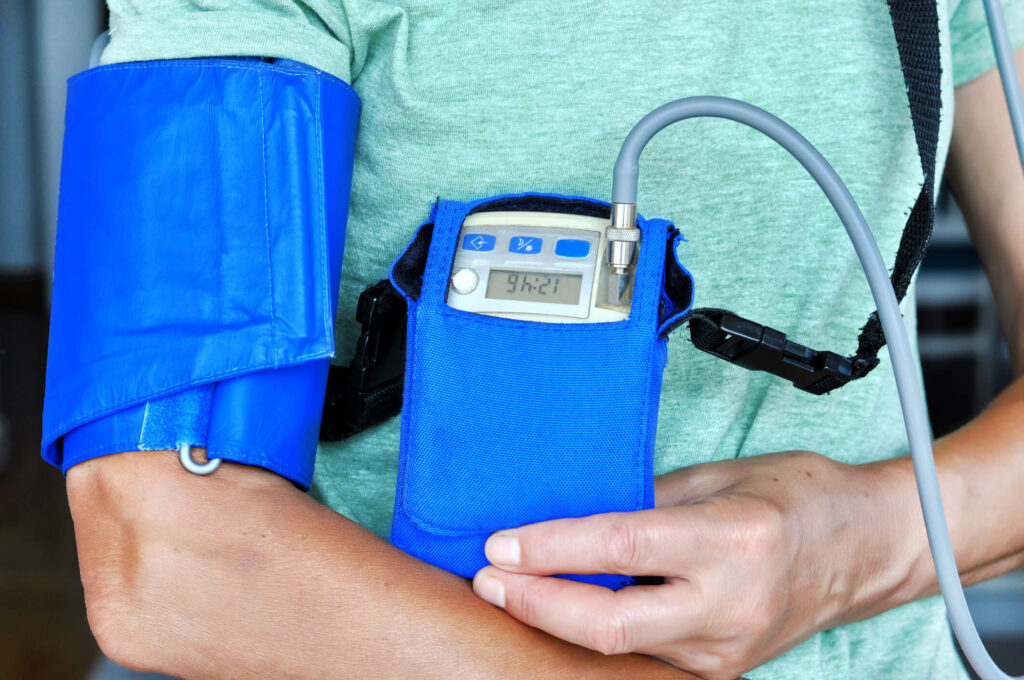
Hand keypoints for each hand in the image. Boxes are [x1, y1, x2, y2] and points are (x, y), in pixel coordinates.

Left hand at [472, 451, 920, 679]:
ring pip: (623, 646)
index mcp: (733, 540)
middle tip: (489, 579)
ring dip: (560, 620)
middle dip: (536, 604)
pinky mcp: (724, 666)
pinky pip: (647, 650)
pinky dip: (601, 629)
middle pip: (611, 624)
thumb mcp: (721, 476)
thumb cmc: (801, 497)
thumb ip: (649, 497)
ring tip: (513, 589)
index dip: (552, 549)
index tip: (502, 543)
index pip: (621, 548)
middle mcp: (730, 603)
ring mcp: (728, 645)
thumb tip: (580, 509)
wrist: (870, 547)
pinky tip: (569, 605)